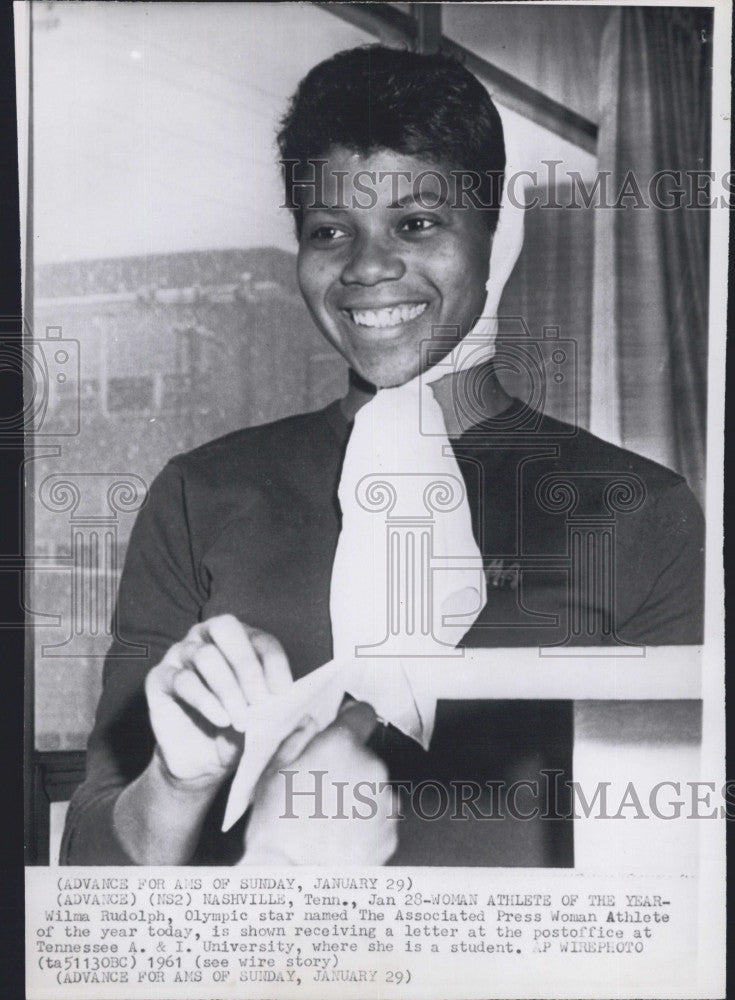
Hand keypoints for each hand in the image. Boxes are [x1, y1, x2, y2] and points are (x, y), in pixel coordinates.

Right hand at [145, 614, 291, 786]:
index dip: (273, 662)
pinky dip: (206, 701)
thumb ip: (281, 708)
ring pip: (205, 656)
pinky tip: (221, 720)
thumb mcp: (264, 719)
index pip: (261, 639)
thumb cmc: (239, 731)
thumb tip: (305, 710)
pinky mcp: (159, 679)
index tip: (284, 692)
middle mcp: (206, 638)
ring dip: (228, 689)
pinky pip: (182, 680)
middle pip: (226, 629)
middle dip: (247, 664)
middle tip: (260, 699)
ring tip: (242, 720)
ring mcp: (179, 654)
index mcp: (239, 640)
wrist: (203, 762)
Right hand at [244, 701, 398, 864]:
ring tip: (325, 820)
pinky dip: (364, 824)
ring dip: (356, 796)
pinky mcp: (390, 832)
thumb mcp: (272, 773)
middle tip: (317, 790)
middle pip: (364, 755)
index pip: (362, 712)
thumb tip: (311, 724)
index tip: (341, 727)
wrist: (294, 884)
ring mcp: (384, 802)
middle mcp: (370, 768)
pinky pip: (379, 818)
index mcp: (340, 746)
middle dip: (346, 766)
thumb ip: (297, 739)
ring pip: (372, 788)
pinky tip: (338, 838)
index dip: (350, 718)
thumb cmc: (277, 829)